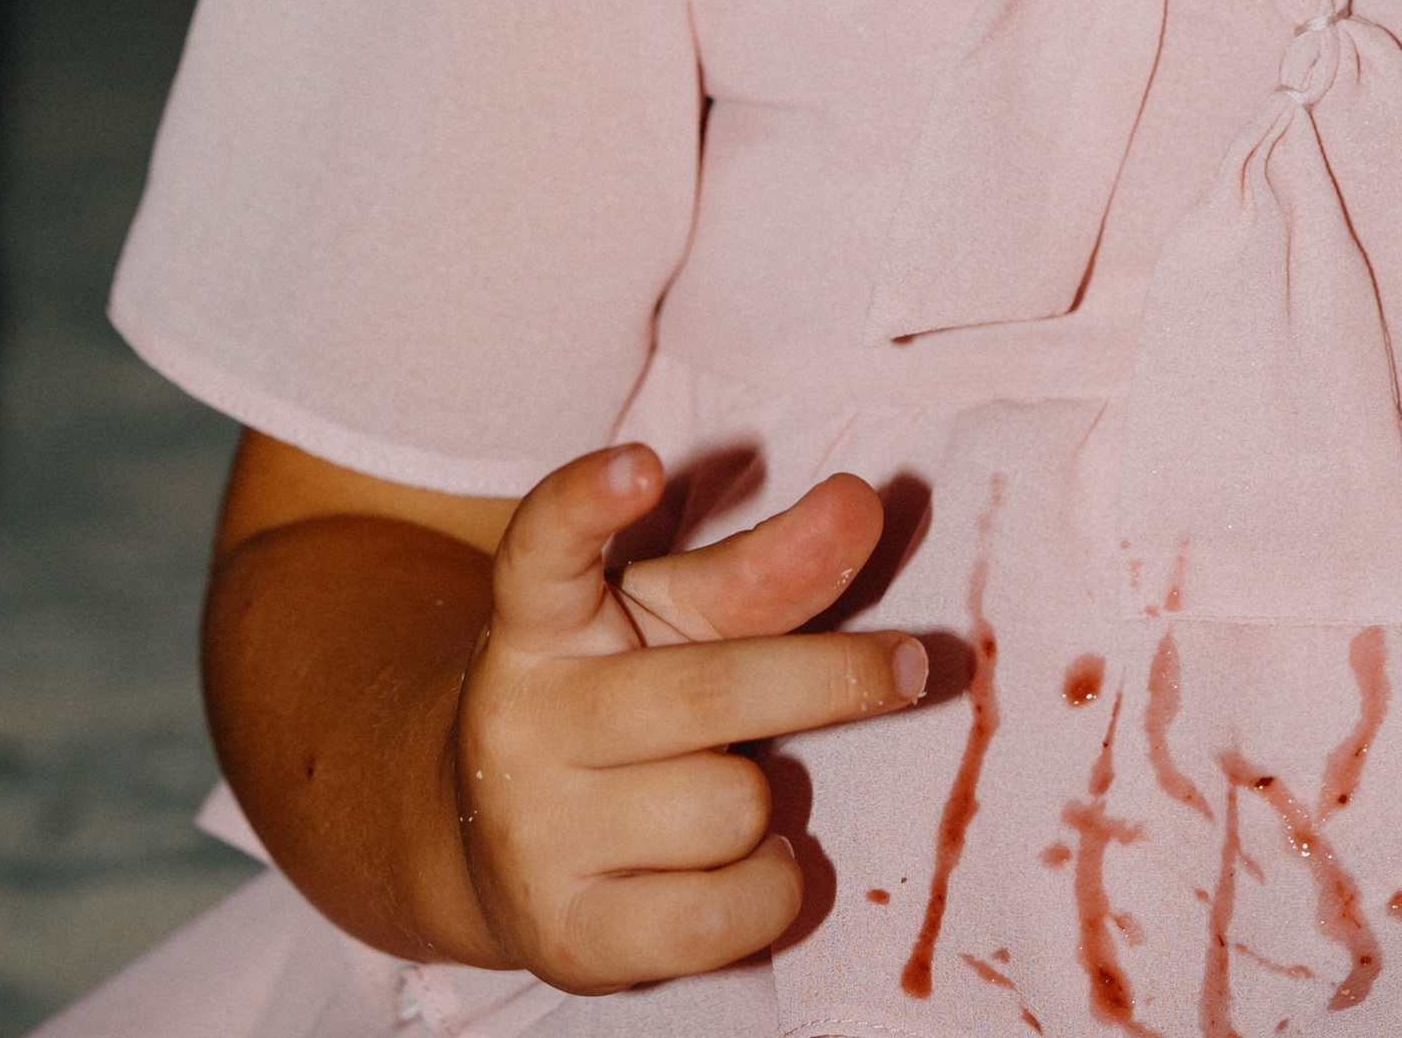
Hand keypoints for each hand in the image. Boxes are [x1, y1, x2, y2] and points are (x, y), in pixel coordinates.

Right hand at [450, 447, 927, 988]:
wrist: (494, 848)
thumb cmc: (620, 702)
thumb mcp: (676, 622)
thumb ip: (767, 567)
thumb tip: (863, 503)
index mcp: (541, 623)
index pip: (543, 551)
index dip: (588, 504)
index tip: (643, 464)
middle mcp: (521, 721)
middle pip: (708, 691)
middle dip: (831, 678)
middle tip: (907, 664)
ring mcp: (533, 834)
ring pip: (726, 808)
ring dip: (770, 797)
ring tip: (734, 789)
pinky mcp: (565, 937)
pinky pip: (717, 918)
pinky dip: (769, 889)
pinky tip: (752, 862)